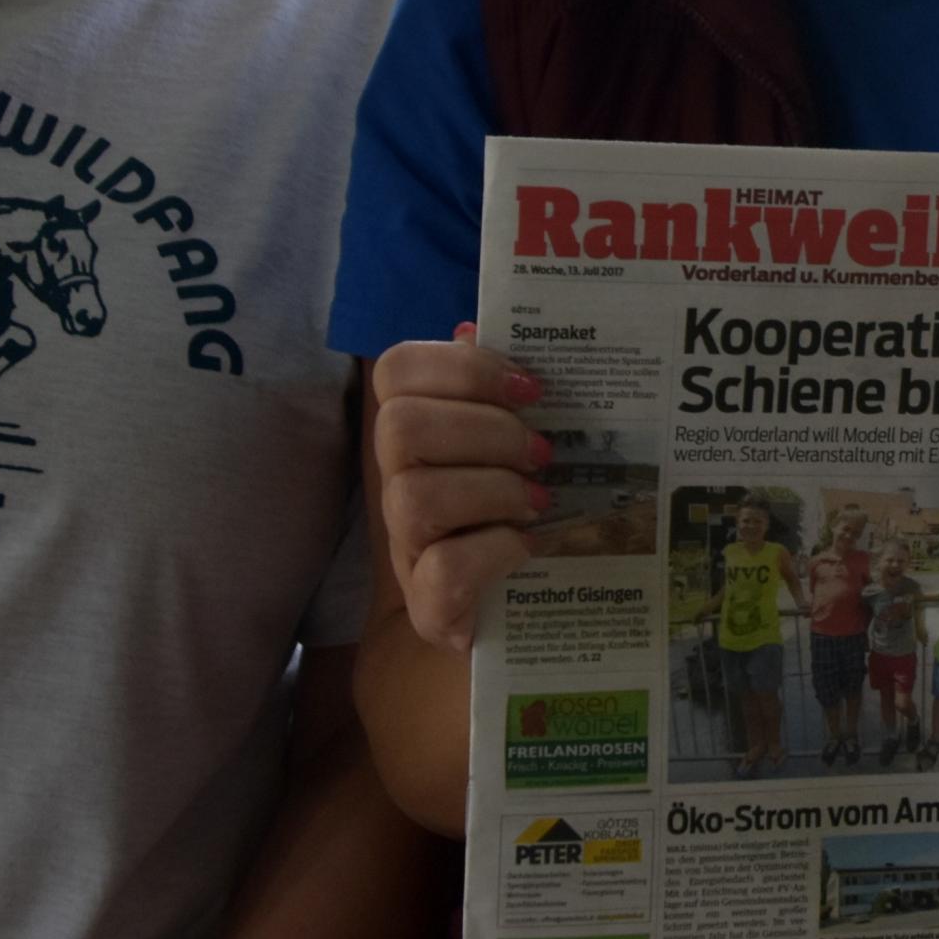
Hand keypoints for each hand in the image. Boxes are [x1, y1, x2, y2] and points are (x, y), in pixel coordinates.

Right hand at [369, 325, 547, 651]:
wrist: (528, 610)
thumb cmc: (524, 508)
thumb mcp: (519, 441)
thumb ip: (498, 388)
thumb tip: (477, 328)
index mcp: (415, 431)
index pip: (397, 369)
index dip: (464, 368)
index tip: (532, 388)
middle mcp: (396, 484)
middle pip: (401, 427)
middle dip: (487, 432)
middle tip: (542, 454)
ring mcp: (404, 547)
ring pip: (416, 497)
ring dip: (494, 492)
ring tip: (538, 502)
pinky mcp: (428, 609)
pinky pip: (442, 570)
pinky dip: (495, 554)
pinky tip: (526, 549)